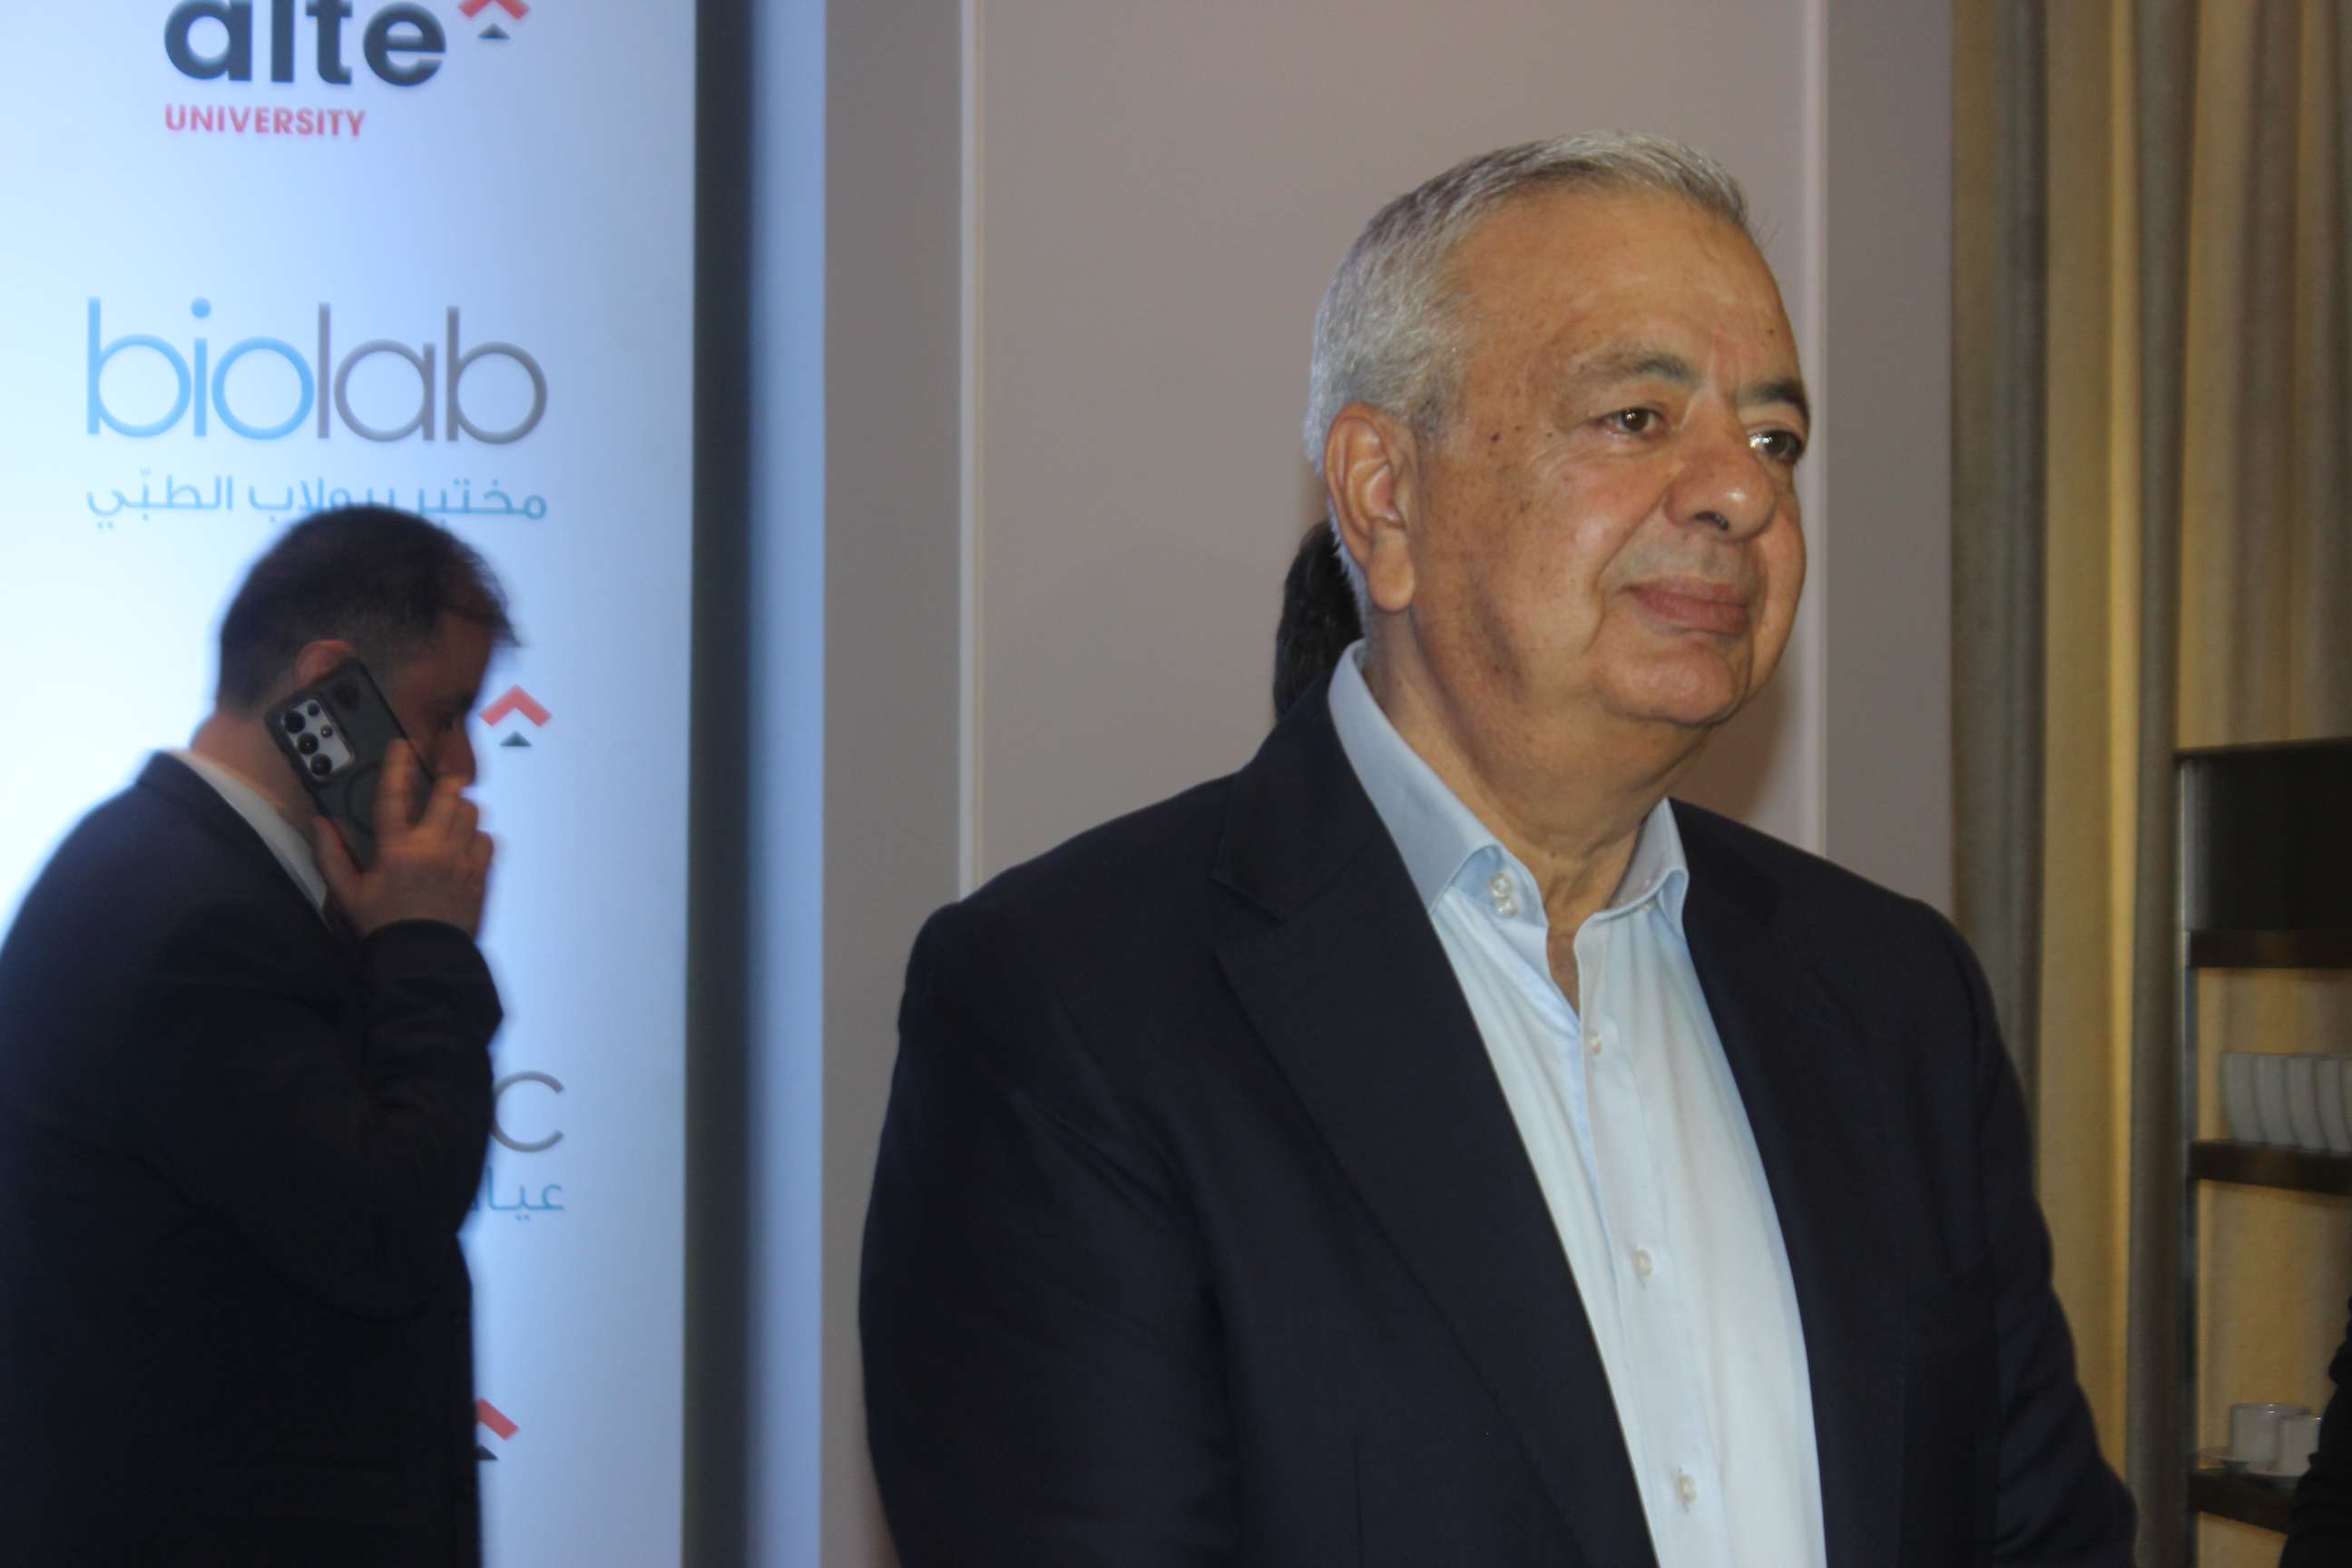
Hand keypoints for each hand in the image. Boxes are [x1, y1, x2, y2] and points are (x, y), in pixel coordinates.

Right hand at [314, 741, 495, 937]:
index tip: (403, 746)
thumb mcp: (347, 893)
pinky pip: (488, 841)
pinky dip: (479, 837)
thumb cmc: (382, 926)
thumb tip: (320, 823)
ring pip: (473, 813)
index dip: (398, 765)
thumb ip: (331, 855)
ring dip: (462, 810)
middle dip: (446, 783)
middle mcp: (434, 848)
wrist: (421, 960)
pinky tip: (466, 845)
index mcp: (397, 850)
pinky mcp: (481, 876)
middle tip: (440, 786)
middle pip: (451, 793)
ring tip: (450, 818)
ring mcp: (462, 861)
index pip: (396, 795)